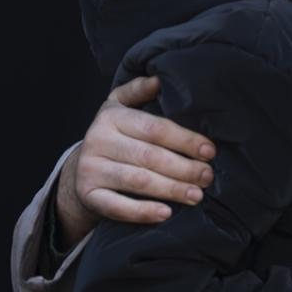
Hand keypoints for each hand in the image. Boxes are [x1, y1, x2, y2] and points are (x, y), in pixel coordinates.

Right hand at [55, 76, 216, 245]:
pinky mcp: (87, 195)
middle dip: (184, 168)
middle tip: (208, 177)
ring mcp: (90, 169)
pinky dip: (142, 212)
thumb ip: (139, 91)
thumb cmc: (117, 135)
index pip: (154, 128)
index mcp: (111, 116)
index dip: (185, 140)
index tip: (210, 151)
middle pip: (149, 156)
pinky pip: (116, 206)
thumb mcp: (121, 106)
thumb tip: (160, 78)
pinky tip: (166, 214)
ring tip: (197, 195)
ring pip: (137, 181)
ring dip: (171, 189)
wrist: (82, 168)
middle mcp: (97, 141)